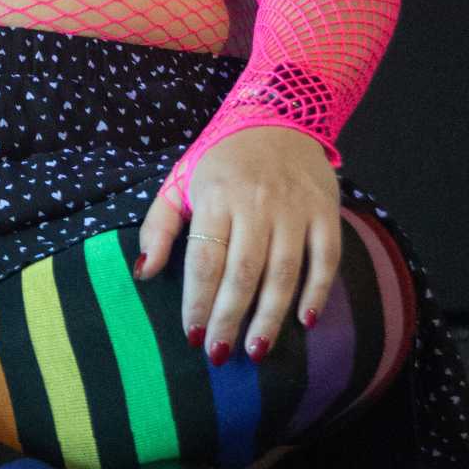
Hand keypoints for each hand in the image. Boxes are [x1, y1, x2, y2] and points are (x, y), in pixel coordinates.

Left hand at [134, 127, 340, 361]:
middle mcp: (257, 204)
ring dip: (270, 315)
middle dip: (229, 318)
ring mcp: (294, 208)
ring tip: (257, 349)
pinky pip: (325, 259)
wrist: (280, 115)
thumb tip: (143, 272)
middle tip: (219, 353)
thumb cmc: (222, 159)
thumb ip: (159, 226)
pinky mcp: (325, 212)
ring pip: (283, 272)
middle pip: (243, 273)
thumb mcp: (180, 181)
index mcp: (216, 196)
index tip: (191, 335)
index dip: (197, 301)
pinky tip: (305, 321)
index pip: (205, 260)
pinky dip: (318, 292)